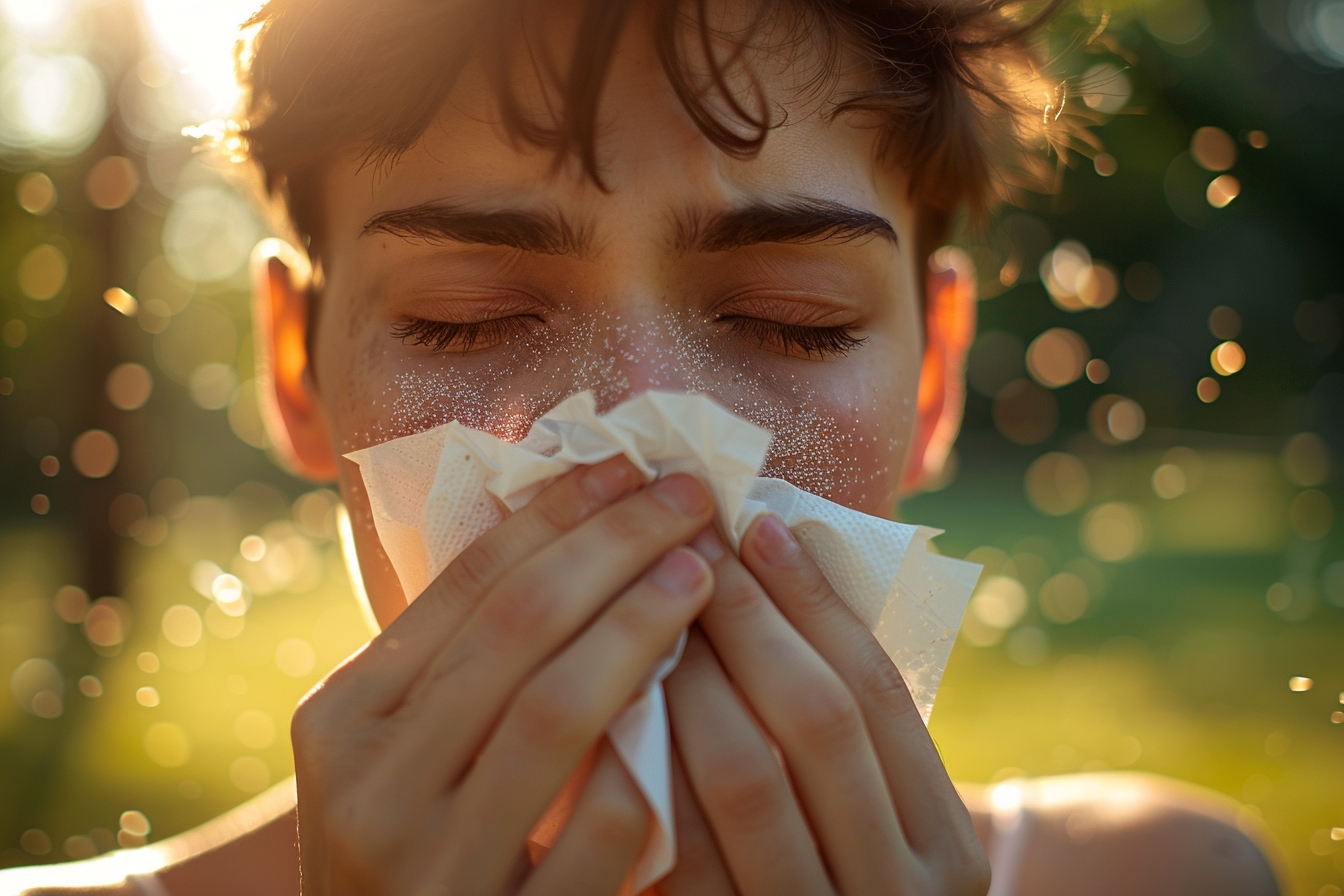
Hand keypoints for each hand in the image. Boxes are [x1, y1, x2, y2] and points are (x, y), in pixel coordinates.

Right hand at [291, 457, 716, 895]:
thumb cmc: (417, 849)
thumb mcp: (401, 756)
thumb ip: (459, 665)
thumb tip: (565, 529)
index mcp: (342, 721)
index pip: (463, 585)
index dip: (558, 515)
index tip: (630, 467)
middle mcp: (368, 786)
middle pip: (516, 624)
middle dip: (615, 544)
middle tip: (691, 497)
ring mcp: (431, 865)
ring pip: (556, 708)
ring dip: (643, 623)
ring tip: (705, 571)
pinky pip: (603, 823)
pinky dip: (658, 752)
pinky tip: (704, 702)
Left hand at [660, 518, 989, 894]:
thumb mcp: (871, 834)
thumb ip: (843, 746)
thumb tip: (781, 566)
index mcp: (949, 852)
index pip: (883, 696)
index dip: (818, 602)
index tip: (759, 523)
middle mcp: (903, 895)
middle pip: (818, 720)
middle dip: (747, 619)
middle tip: (686, 540)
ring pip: (747, 772)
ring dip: (690, 671)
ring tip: (644, 599)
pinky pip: (677, 844)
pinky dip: (644, 760)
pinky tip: (611, 695)